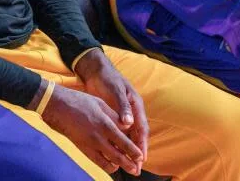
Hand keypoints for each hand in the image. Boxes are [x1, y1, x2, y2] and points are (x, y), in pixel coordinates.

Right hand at [41, 83, 144, 175]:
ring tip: (127, 169)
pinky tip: (111, 165)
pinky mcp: (82, 147)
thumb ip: (114, 116)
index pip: (124, 142)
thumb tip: (126, 126)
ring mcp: (89, 144)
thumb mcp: (101, 104)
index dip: (133, 151)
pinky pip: (96, 160)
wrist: (59, 106)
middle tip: (136, 170)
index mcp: (105, 124)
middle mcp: (98, 137)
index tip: (140, 156)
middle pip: (117, 155)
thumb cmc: (81, 102)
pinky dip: (105, 165)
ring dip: (118, 166)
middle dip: (129, 163)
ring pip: (107, 160)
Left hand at [75, 49, 147, 174]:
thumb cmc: (108, 78)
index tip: (142, 157)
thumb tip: (129, 124)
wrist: (97, 71)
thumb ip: (123, 107)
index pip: (142, 128)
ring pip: (129, 136)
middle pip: (137, 135)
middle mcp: (132, 112)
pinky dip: (119, 143)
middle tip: (136, 168)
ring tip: (128, 165)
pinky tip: (116, 154)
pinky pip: (119, 133)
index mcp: (136, 105)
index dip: (142, 144)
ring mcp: (123, 115)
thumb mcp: (116, 90)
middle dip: (137, 152)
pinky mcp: (114, 116)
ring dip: (129, 150)